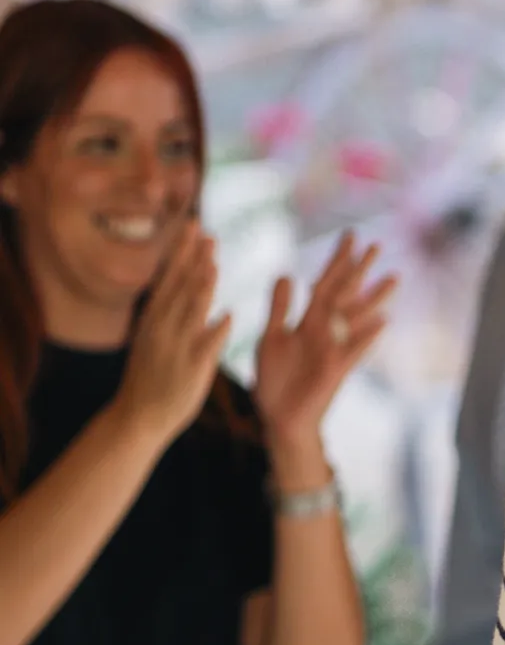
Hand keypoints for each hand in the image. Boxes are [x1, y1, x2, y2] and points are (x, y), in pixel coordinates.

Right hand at [110, 224, 231, 444]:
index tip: (193, 226)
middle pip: (179, 287)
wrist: (136, 418)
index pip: (170, 277)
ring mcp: (176, 349)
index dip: (182, 252)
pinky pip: (205, 350)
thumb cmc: (149, 377)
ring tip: (213, 263)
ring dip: (202, 288)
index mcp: (155, 320)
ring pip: (190, 314)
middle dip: (192, 258)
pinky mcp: (190, 371)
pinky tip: (228, 318)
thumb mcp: (154, 336)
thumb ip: (171, 311)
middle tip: (205, 231)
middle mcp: (163, 329)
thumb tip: (187, 283)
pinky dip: (215, 334)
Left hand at [253, 232, 396, 451]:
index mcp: (309, 320)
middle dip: (359, 270)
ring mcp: (334, 347)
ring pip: (357, 317)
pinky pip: (355, 349)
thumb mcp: (272, 338)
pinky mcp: (335, 368)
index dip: (338, 261)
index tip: (351, 237)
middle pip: (346, 294)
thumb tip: (288, 273)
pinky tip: (384, 322)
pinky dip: (367, 336)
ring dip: (374, 298)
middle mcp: (326, 330)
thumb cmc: (277, 379)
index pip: (326, 283)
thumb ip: (280, 308)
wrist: (280, 416)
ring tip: (394, 277)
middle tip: (377, 244)